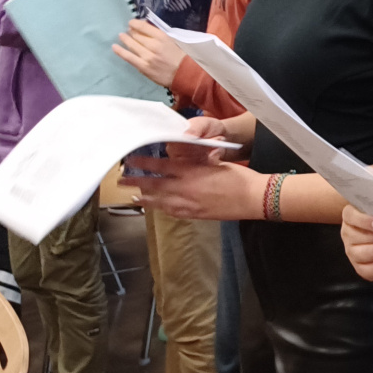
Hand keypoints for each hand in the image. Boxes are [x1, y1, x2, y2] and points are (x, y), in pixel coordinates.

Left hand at [114, 19, 186, 86]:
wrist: (184, 74)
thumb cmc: (180, 56)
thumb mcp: (173, 40)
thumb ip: (160, 34)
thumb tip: (146, 27)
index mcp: (162, 37)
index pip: (144, 26)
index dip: (135, 23)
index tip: (131, 23)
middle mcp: (153, 45)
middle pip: (137, 35)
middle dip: (131, 31)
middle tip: (129, 31)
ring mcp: (147, 56)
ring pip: (132, 44)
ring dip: (125, 39)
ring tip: (121, 36)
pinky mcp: (143, 67)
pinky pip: (129, 57)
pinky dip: (120, 51)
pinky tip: (114, 47)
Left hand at [122, 141, 261, 220]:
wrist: (252, 197)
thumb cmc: (238, 176)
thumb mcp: (216, 162)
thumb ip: (198, 161)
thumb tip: (185, 158)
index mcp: (191, 172)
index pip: (160, 167)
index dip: (143, 165)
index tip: (130, 162)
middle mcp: (186, 189)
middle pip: (155, 186)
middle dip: (137, 184)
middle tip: (121, 182)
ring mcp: (189, 204)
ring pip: (161, 202)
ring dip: (146, 199)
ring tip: (133, 197)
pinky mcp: (195, 215)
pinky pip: (173, 212)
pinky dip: (162, 209)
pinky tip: (157, 208)